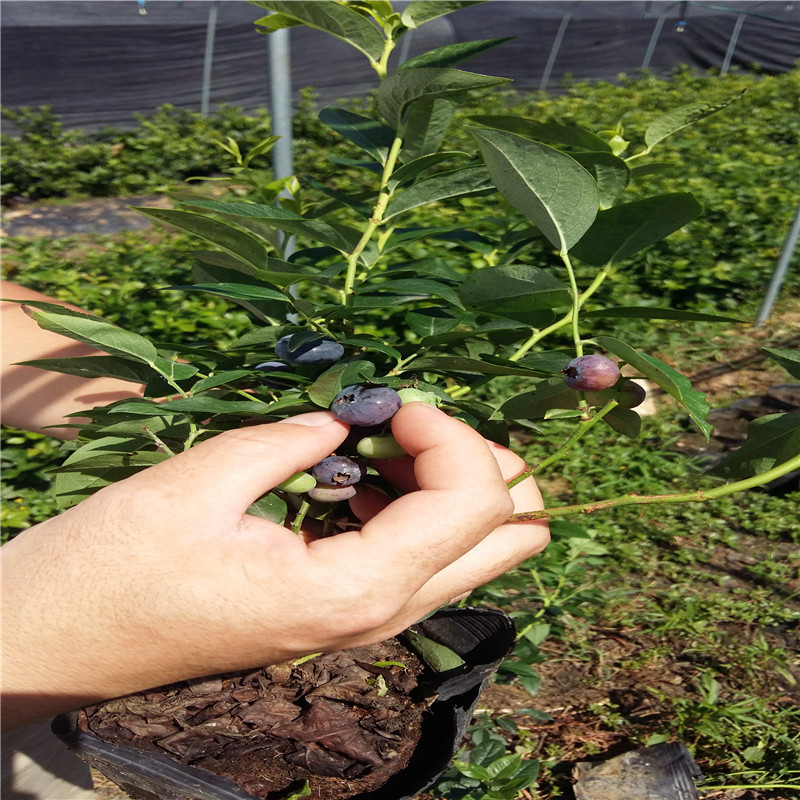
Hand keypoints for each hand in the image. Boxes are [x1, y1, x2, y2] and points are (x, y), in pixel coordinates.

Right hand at [1, 403, 547, 727]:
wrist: (56, 641)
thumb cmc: (111, 567)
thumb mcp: (197, 483)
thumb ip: (291, 439)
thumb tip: (346, 417)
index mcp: (355, 590)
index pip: (477, 503)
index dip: (449, 431)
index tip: (390, 402)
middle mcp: (378, 615)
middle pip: (509, 538)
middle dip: (479, 462)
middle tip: (407, 423)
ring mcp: (365, 619)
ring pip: (476, 550)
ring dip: (447, 481)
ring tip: (377, 444)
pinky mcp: (341, 608)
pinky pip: (422, 556)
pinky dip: (413, 505)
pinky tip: (354, 476)